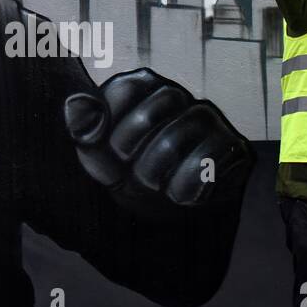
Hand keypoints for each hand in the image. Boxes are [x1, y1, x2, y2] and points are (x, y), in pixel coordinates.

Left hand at [64, 69, 252, 207]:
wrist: (174, 218)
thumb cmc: (133, 176)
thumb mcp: (100, 158)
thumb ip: (86, 131)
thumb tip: (73, 104)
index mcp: (142, 88)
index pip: (124, 89)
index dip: (111, 129)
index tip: (114, 152)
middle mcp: (177, 96)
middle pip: (148, 117)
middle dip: (131, 157)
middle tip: (134, 174)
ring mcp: (207, 118)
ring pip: (173, 142)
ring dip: (154, 176)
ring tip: (156, 186)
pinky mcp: (232, 145)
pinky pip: (205, 163)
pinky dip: (183, 189)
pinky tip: (180, 194)